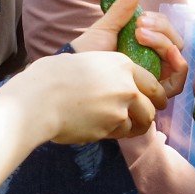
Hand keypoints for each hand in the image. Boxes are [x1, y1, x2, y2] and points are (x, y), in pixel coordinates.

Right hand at [13, 49, 160, 145]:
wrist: (38, 99)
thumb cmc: (52, 76)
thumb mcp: (85, 59)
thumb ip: (106, 70)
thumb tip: (110, 79)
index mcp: (122, 65)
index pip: (152, 83)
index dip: (156, 96)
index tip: (155, 102)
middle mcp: (127, 86)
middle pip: (151, 107)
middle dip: (148, 115)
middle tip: (142, 121)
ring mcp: (119, 109)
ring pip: (139, 124)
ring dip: (132, 127)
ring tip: (121, 128)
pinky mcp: (109, 129)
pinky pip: (119, 134)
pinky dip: (113, 134)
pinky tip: (99, 128)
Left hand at [71, 0, 188, 104]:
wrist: (77, 77)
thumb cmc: (89, 54)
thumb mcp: (108, 27)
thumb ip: (124, 6)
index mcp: (145, 44)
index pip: (164, 30)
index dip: (158, 22)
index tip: (140, 19)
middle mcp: (154, 60)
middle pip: (174, 42)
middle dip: (161, 31)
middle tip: (139, 28)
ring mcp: (157, 76)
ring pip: (177, 58)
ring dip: (165, 44)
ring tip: (143, 38)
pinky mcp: (158, 92)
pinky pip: (178, 80)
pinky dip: (179, 66)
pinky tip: (168, 56)